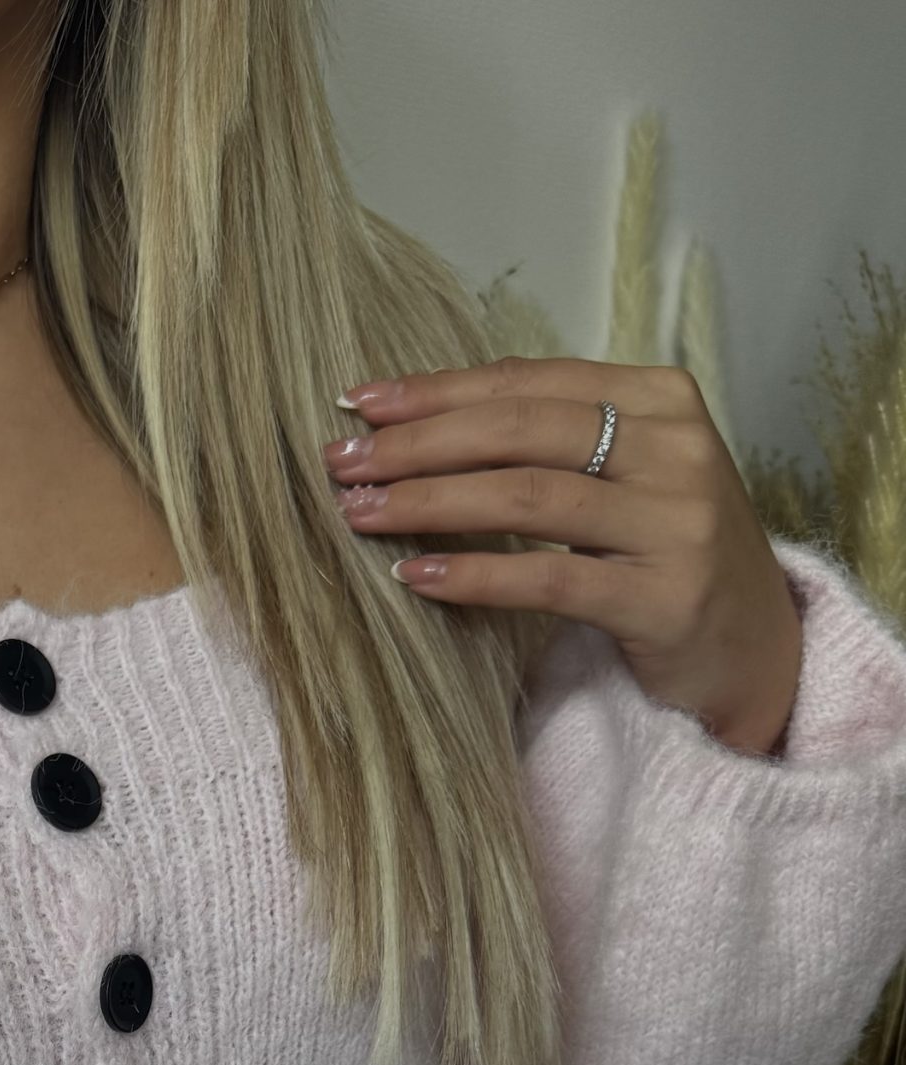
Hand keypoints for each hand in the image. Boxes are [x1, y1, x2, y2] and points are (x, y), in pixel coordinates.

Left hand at [322, 357, 801, 756]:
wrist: (753, 649)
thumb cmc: (667, 555)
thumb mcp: (625, 477)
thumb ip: (551, 442)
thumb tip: (422, 421)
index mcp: (662, 399)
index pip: (530, 382)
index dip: (440, 390)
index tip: (362, 403)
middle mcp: (676, 450)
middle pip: (522, 431)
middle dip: (420, 443)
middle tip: (343, 461)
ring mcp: (676, 524)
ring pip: (529, 498)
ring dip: (431, 503)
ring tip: (361, 514)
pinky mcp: (664, 599)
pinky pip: (551, 580)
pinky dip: (477, 575)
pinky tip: (416, 577)